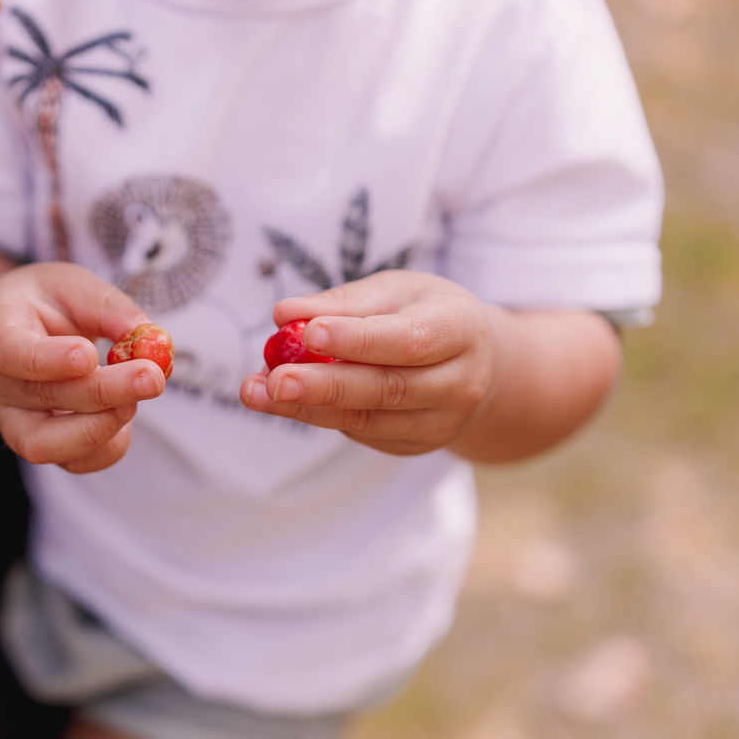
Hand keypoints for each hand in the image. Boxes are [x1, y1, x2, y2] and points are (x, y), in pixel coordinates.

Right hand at [0, 263, 166, 473]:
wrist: (10, 332)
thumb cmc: (43, 304)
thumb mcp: (71, 285)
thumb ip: (108, 307)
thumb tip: (151, 339)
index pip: (7, 351)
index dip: (47, 359)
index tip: (89, 355)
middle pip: (38, 397)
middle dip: (102, 392)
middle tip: (152, 377)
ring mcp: (9, 419)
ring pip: (45, 445)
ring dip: (103, 426)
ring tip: (137, 398)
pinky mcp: (38, 443)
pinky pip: (71, 462)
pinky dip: (107, 446)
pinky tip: (124, 413)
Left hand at [240, 271, 498, 455]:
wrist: (481, 367)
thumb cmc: (429, 316)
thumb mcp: (398, 292)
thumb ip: (344, 302)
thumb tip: (284, 313)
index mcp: (461, 331)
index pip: (408, 340)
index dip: (358, 340)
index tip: (309, 334)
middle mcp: (459, 383)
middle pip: (387, 389)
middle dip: (326, 386)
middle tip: (275, 379)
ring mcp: (438, 423)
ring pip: (367, 421)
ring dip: (306, 409)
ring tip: (257, 392)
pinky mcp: (412, 446)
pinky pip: (359, 433)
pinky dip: (316, 416)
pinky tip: (279, 401)